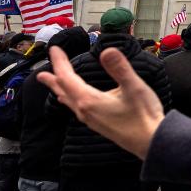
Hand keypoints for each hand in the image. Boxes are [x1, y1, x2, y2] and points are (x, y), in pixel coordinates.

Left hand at [38, 46, 163, 158]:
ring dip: (59, 89)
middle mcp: (85, 110)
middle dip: (53, 79)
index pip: (67, 78)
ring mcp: (90, 119)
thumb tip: (107, 50)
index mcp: (89, 100)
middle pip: (63, 91)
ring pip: (68, 100)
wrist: (150, 142)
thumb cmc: (143, 115)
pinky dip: (69, 98)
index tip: (54, 49)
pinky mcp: (97, 123)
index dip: (59, 62)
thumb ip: (120, 69)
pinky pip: (75, 107)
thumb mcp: (134, 88)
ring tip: (51, 84)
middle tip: (39, 74)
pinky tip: (73, 100)